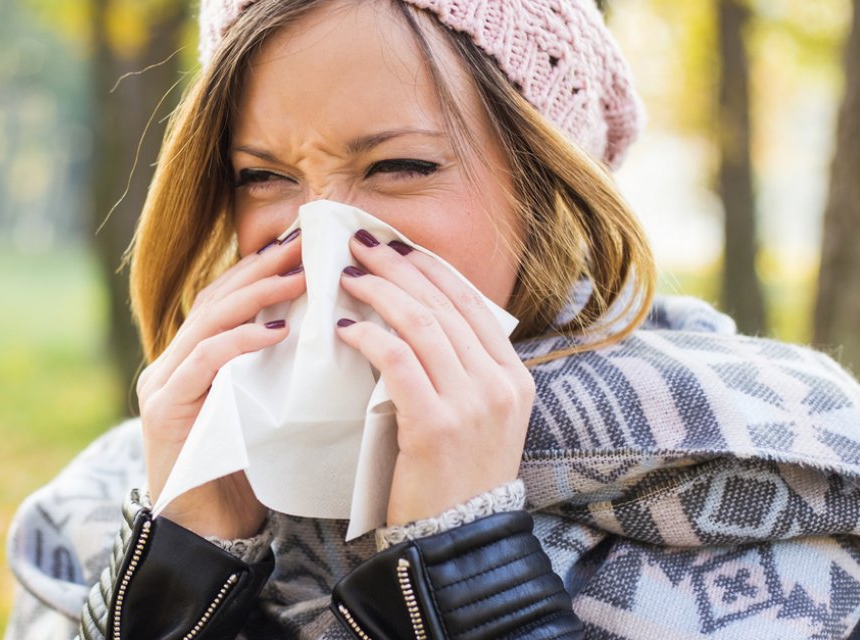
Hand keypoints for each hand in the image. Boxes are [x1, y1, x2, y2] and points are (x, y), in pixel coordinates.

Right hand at [135, 230, 305, 538]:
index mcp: (192, 360)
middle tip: (306, 244)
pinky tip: (277, 331)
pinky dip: (240, 340)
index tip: (304, 243)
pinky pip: (204, 362)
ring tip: (299, 275)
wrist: (210, 538)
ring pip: (208, 321)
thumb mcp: (265, 410)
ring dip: (256, 293)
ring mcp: (163, 385)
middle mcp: (171, 364)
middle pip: (215, 298)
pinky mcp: (164, 411)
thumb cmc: (246, 476)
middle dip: (261, 268)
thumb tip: (326, 329)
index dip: (262, 267)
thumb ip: (276, 371)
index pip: (226, 297)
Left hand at [334, 230, 533, 525]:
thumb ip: (458, 372)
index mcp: (514, 377)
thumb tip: (415, 319)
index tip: (395, 246)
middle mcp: (500, 384)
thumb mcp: (475, 418)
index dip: (429, 269)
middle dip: (399, 267)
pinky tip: (344, 326)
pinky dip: (369, 337)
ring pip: (422, 325)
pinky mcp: (436, 425)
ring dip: (380, 292)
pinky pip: (398, 362)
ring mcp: (472, 404)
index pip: (470, 304)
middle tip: (360, 243)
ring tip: (347, 275)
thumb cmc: (453, 478)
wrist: (456, 540)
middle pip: (444, 305)